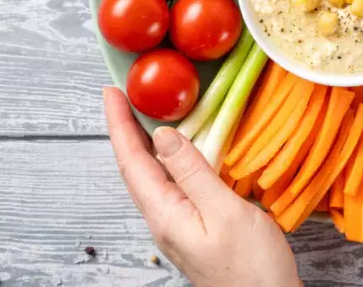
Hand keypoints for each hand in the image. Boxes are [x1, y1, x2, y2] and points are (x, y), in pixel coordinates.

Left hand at [104, 87, 300, 286]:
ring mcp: (179, 226)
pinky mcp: (196, 228)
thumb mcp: (225, 213)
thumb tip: (163, 136)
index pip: (132, 161)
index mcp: (165, 214)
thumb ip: (194, 172)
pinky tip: (182, 152)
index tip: (110, 93)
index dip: (119, 124)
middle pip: (136, 168)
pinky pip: (173, 186)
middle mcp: (165, 220)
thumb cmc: (251, 268)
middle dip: (126, 130)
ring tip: (145, 115)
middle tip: (124, 96)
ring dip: (145, 144)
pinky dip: (170, 160)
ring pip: (153, 177)